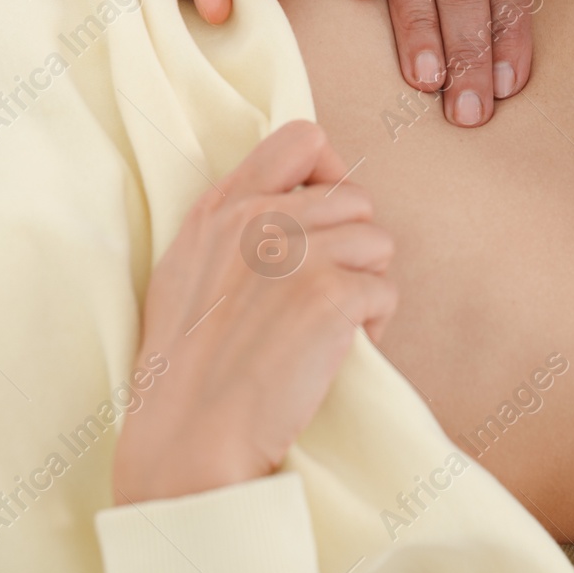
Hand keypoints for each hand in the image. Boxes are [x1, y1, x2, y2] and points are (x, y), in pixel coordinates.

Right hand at [110, 120, 395, 503]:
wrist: (190, 435)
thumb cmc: (186, 363)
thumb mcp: (187, 266)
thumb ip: (231, 221)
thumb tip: (283, 195)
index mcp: (223, 206)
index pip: (303, 138)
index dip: (327, 174)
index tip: (323, 218)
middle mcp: (258, 219)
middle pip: (355, 197)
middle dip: (352, 245)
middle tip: (325, 293)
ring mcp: (295, 255)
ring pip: (379, 242)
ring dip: (366, 285)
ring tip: (330, 325)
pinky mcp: (329, 297)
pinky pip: (387, 291)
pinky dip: (374, 325)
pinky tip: (337, 350)